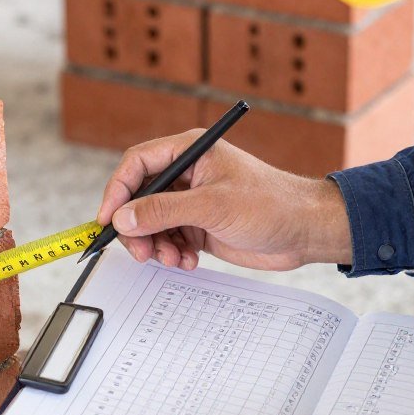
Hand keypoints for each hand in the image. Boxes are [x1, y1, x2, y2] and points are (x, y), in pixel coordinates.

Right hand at [96, 130, 351, 270]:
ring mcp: (193, 202)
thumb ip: (164, 211)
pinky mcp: (201, 226)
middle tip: (141, 252)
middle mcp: (188, 174)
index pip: (138, 164)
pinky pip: (170, 239)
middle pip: (141, 197)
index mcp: (190, 152)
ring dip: (156, 245)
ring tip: (173, 259)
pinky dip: (172, 253)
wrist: (304, 231)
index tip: (108, 219)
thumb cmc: (271, 204)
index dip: (118, 191)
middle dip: (137, 227)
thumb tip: (124, 217)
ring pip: (153, 223)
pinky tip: (188, 262)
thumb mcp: (213, 206)